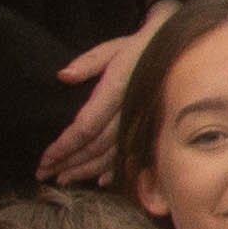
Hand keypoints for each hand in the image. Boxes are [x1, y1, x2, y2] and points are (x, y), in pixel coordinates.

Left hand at [40, 14, 160, 182]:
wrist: (183, 51)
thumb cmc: (143, 47)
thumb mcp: (115, 48)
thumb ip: (89, 62)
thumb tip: (62, 76)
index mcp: (116, 92)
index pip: (85, 128)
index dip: (63, 147)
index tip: (44, 160)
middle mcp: (130, 113)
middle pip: (95, 147)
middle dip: (69, 163)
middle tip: (45, 175)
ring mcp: (142, 125)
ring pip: (112, 156)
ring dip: (87, 171)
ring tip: (65, 179)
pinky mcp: (152, 131)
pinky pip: (133, 156)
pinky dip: (115, 170)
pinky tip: (100, 181)